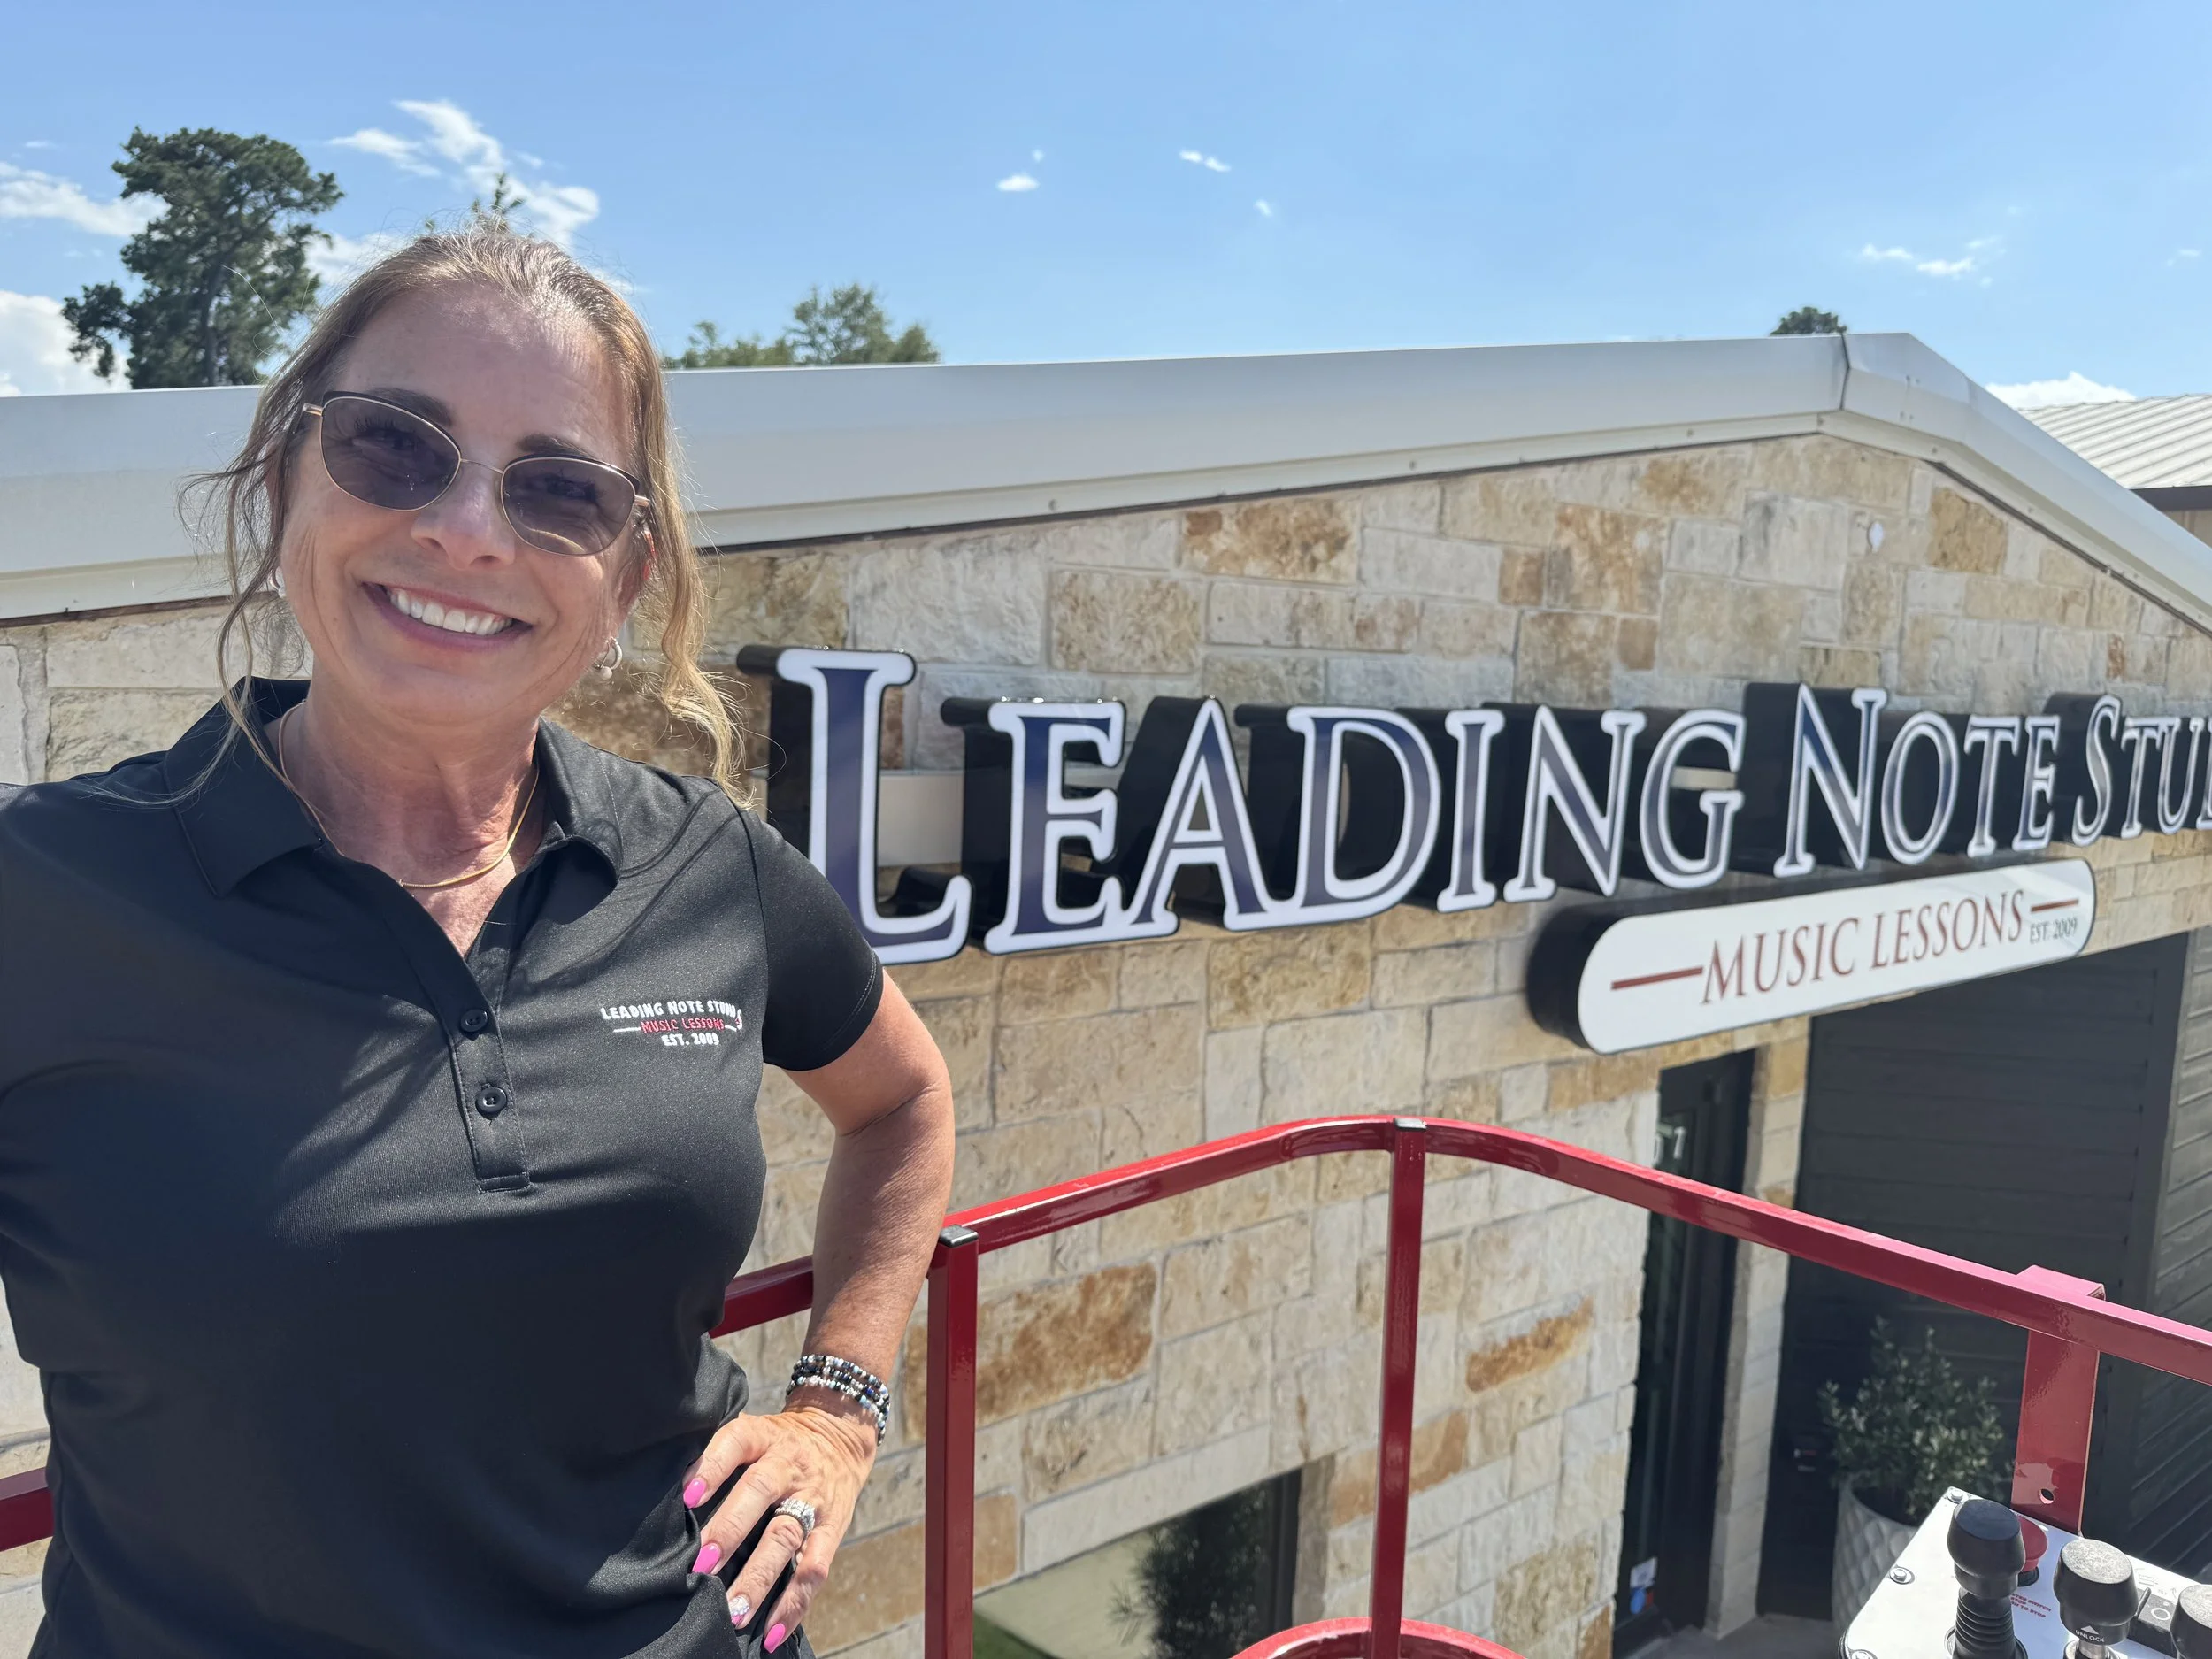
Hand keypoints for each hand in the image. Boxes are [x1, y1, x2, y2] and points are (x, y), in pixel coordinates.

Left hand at [681, 1395, 879, 1646]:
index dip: (713, 1467)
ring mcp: (812, 1499)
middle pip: (760, 1492)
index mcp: (763, 1437)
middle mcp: (788, 1465)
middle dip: (730, 1530)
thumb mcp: (753, 1433)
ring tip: (734, 1611)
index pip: (736, 1443)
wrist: (838, 1436)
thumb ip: (719, 1458)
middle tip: (701, 1566)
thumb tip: (673, 1498)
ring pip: (786, 1538)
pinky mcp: (832, 1530)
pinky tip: (771, 1632)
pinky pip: (814, 1570)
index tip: (688, 1497)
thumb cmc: (777, 1444)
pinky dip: (794, 1604)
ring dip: (759, 1578)